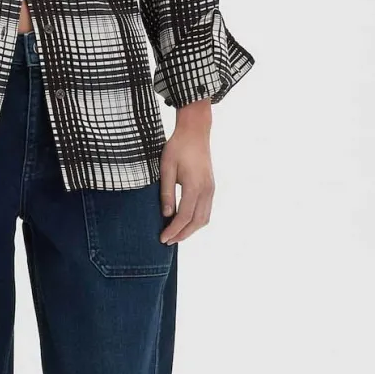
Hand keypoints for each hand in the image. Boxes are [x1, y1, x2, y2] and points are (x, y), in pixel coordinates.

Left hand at [158, 113, 214, 243]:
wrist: (195, 132)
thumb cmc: (178, 148)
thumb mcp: (166, 169)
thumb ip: (167, 193)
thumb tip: (167, 215)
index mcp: (194, 186)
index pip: (184, 217)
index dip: (173, 230)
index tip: (163, 239)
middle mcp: (206, 190)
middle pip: (197, 222)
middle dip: (182, 234)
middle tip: (167, 241)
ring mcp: (211, 189)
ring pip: (204, 218)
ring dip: (191, 229)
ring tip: (175, 234)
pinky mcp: (211, 187)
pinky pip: (206, 210)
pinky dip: (196, 221)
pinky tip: (185, 222)